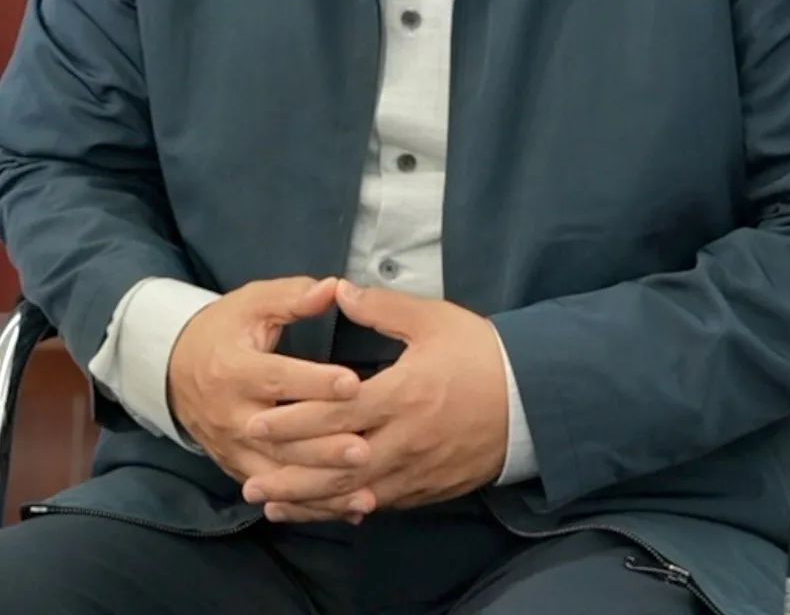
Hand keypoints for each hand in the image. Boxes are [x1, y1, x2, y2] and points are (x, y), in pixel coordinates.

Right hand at [167, 275, 375, 522]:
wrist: (174, 368)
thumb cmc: (224, 330)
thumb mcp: (253, 303)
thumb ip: (293, 297)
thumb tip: (334, 287)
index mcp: (234, 370)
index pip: (278, 379)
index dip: (315, 383)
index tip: (354, 384)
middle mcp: (231, 414)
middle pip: (280, 436)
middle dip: (323, 446)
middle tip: (365, 449)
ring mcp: (233, 447)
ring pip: (279, 473)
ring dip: (321, 485)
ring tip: (363, 488)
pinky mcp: (238, 468)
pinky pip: (275, 492)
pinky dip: (310, 504)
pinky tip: (347, 508)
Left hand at [242, 278, 509, 521]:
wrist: (532, 401)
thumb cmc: (481, 354)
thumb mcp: (434, 320)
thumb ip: (383, 308)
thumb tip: (340, 290)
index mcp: (402, 394)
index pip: (336, 413)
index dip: (294, 421)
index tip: (257, 423)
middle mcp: (404, 440)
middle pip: (335, 463)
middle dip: (289, 471)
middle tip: (247, 476)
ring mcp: (414, 470)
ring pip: (351, 493)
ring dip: (308, 500)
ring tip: (268, 501)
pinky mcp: (425, 489)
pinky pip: (376, 504)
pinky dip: (342, 509)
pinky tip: (319, 510)